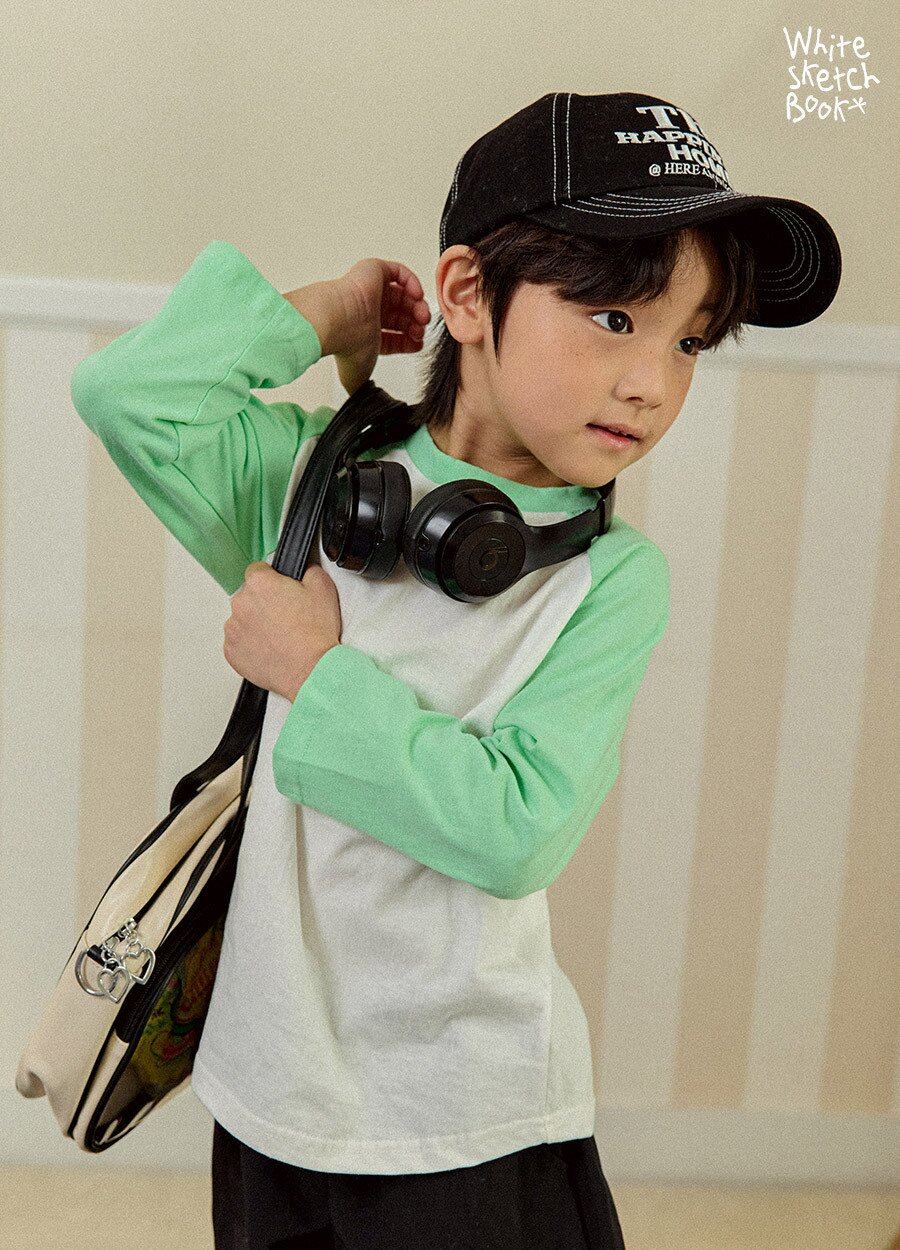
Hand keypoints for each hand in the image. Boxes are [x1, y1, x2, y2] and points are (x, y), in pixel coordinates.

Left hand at [223, 562, 342, 701]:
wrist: (311, 670)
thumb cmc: (315, 635)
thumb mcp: (323, 589)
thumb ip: (309, 571)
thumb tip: (305, 570)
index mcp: (260, 583)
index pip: (257, 570)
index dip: (272, 579)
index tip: (280, 591)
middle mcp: (241, 603)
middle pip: (248, 595)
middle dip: (264, 602)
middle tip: (286, 616)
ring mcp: (233, 629)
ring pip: (242, 619)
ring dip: (256, 624)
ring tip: (279, 636)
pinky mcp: (231, 652)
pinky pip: (238, 642)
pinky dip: (250, 644)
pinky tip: (270, 648)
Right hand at [329, 258, 431, 394]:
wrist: (337, 320)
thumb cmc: (347, 346)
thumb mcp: (359, 377)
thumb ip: (365, 390)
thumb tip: (367, 405)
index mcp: (365, 332)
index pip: (393, 334)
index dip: (408, 339)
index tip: (418, 345)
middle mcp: (368, 311)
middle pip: (401, 314)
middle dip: (415, 323)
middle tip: (421, 330)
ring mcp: (371, 290)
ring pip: (402, 295)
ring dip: (417, 305)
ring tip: (422, 315)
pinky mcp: (373, 271)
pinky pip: (398, 272)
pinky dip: (411, 282)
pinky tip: (416, 295)